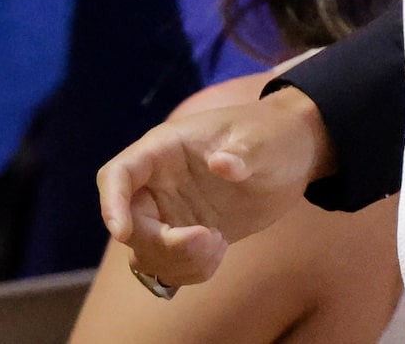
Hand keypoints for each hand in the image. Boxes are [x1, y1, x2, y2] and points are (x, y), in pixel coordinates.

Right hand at [96, 85, 334, 289]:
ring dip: (176, 261)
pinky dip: (187, 272)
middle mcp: (159, 182)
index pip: (118, 174)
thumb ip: (243, 152)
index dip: (111, 203)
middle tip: (209, 241)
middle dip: (161, 243)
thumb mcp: (263, 139)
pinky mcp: (187, 235)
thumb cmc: (272, 134)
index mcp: (165, 149)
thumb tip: (221, 164)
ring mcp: (171, 211)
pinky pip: (168, 265)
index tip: (122, 232)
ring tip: (218, 246)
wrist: (293, 155)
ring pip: (146, 251)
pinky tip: (218, 254)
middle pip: (130, 222)